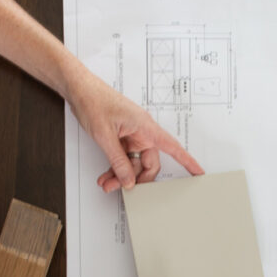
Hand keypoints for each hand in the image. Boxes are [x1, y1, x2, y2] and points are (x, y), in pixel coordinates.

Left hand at [65, 68, 202, 191]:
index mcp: (145, 127)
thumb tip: (128, 179)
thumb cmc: (94, 101)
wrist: (79, 89)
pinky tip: (107, 175)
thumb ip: (118, 160)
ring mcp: (131, 135)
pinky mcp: (121, 137)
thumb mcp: (105, 136)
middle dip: (136, 178)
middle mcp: (141, 131)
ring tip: (107, 183)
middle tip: (122, 187)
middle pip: (149, 163)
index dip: (187, 161)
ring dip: (121, 174)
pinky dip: (116, 167)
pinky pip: (123, 157)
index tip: (198, 172)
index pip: (173, 147)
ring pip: (133, 163)